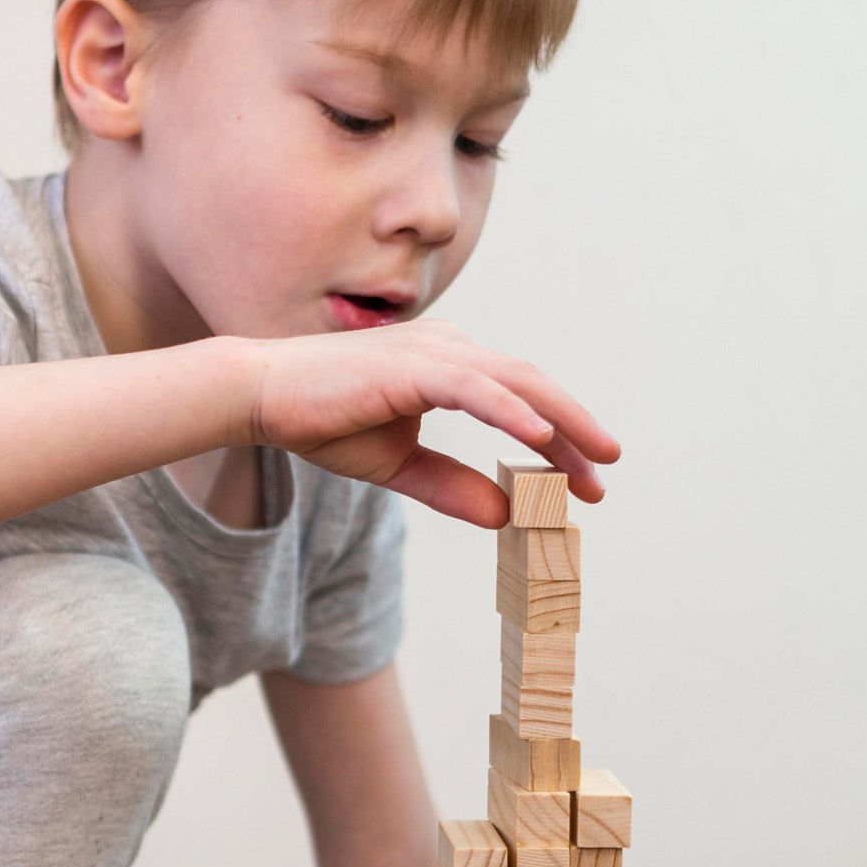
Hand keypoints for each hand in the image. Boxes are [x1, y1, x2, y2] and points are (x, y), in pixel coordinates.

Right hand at [245, 317, 620, 527]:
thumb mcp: (398, 467)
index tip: (583, 482)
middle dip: (575, 432)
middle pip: (531, 386)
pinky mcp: (411, 367)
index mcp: (448, 366)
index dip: (559, 439)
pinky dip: (511, 411)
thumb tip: (504, 517)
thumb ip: (451, 486)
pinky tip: (542, 437)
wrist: (262, 397)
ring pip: (515, 383)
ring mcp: (432, 353)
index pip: (519, 398)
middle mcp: (449, 350)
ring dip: (561, 422)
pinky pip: (475, 388)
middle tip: (604, 475)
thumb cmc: (322, 422)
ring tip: (593, 460)